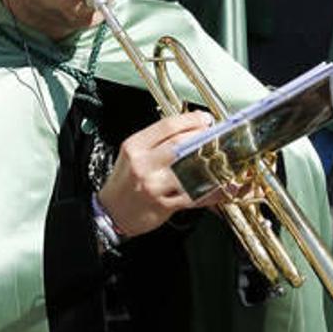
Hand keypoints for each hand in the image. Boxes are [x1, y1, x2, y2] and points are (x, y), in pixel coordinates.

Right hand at [97, 110, 216, 237]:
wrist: (112, 212)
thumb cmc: (124, 182)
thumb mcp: (133, 154)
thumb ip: (157, 140)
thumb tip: (188, 127)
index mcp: (135, 147)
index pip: (167, 126)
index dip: (191, 120)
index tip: (205, 119)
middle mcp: (143, 164)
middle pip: (180, 144)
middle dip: (203, 137)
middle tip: (215, 135)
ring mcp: (153, 185)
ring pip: (189, 169)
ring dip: (210, 163)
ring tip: (221, 158)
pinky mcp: (163, 204)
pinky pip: (193, 195)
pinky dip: (210, 191)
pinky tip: (219, 186)